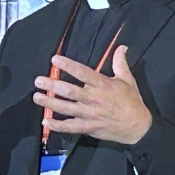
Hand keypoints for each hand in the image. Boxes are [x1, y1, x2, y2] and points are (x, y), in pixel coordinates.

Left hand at [32, 45, 151, 144]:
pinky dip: (57, 126)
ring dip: (50, 103)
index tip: (55, 59)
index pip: (83, 73)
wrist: (137, 127)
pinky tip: (46, 122)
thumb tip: (121, 46)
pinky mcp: (88, 127)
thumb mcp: (128, 79)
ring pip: (66, 108)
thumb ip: (120, 63)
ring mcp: (90, 115)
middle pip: (70, 91)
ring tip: (36, 97)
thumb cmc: (132, 101)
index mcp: (103, 85)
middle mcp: (94, 99)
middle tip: (38, 80)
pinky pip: (70, 127)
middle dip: (53, 85)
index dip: (68, 65)